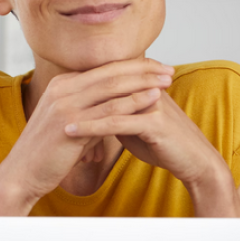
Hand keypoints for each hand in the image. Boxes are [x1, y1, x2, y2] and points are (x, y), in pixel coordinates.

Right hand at [2, 58, 175, 204]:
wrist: (22, 174)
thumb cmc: (47, 153)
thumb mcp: (68, 123)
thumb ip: (87, 110)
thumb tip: (111, 107)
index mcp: (61, 84)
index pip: (103, 69)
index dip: (132, 66)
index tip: (155, 66)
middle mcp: (62, 88)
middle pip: (110, 72)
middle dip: (143, 69)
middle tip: (168, 68)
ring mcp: (65, 104)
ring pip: (112, 86)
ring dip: (144, 82)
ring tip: (167, 80)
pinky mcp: (70, 123)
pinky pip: (109, 109)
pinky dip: (134, 102)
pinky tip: (153, 99)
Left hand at [65, 88, 225, 190]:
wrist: (194, 161)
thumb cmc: (165, 145)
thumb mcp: (135, 126)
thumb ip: (117, 114)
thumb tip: (95, 112)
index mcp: (143, 86)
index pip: (107, 78)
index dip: (82, 86)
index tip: (54, 94)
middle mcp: (147, 88)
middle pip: (104, 84)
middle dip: (75, 94)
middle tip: (45, 101)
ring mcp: (151, 103)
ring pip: (107, 102)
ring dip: (78, 109)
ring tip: (52, 116)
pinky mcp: (154, 122)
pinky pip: (116, 122)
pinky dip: (91, 127)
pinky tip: (71, 132)